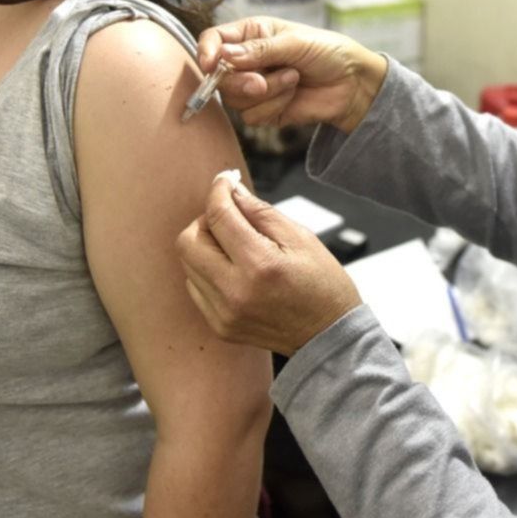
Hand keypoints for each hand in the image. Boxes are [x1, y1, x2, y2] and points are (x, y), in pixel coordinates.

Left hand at [176, 176, 362, 356]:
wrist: (328, 337)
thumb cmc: (322, 284)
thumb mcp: (300, 237)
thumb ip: (260, 211)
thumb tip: (231, 190)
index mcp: (259, 265)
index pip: (219, 216)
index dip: (219, 191)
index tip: (225, 180)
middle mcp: (234, 292)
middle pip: (189, 241)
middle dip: (206, 220)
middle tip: (230, 217)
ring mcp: (223, 313)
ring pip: (188, 263)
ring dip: (205, 245)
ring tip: (235, 245)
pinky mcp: (219, 325)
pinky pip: (195, 286)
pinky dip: (207, 270)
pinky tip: (233, 269)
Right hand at [197, 16, 387, 134]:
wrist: (353, 84)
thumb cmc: (328, 52)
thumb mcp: (295, 42)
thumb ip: (259, 49)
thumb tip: (224, 55)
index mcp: (250, 34)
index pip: (213, 40)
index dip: (206, 52)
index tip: (210, 65)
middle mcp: (247, 60)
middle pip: (218, 76)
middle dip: (240, 81)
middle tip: (261, 82)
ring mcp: (253, 87)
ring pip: (235, 99)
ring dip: (267, 93)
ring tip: (293, 79)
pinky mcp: (264, 110)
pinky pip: (252, 117)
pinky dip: (273, 107)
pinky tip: (293, 95)